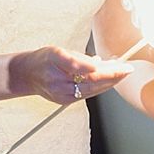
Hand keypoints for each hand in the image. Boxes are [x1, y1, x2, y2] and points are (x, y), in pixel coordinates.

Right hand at [12, 46, 133, 103]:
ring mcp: (64, 96)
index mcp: (61, 70)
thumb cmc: (43, 60)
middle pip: (95, 84)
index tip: (124, 67)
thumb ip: (77, 59)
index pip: (92, 73)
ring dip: (109, 82)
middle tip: (128, 69)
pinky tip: (107, 79)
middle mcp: (62, 86)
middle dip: (114, 77)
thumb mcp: (58, 51)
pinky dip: (99, 86)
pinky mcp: (65, 101)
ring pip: (93, 91)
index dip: (110, 71)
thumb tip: (98, 63)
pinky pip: (87, 94)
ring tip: (121, 72)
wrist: (26, 74)